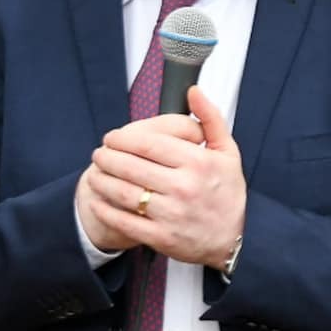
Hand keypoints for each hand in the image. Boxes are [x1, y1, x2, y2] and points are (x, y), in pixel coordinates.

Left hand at [84, 88, 245, 267]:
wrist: (235, 239)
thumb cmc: (228, 193)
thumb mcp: (227, 151)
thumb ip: (210, 118)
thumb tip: (194, 91)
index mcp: (198, 162)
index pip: (148, 143)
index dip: (122, 138)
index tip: (111, 137)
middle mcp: (184, 187)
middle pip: (131, 166)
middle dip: (107, 158)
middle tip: (99, 154)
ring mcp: (172, 214)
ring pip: (124, 193)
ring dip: (102, 181)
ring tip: (95, 174)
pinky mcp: (162, 237)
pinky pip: (125, 222)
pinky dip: (106, 211)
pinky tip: (97, 202)